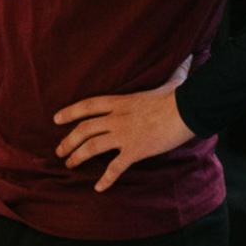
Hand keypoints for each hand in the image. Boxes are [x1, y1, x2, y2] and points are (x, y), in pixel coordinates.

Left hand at [53, 59, 194, 193]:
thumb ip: (174, 72)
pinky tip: (99, 188)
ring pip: (92, 147)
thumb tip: (189, 58)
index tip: (56, 119)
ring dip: (78, 157)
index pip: (88, 105)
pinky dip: (106, 179)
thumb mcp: (171, 81)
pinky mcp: (135, 150)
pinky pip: (115, 168)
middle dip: (68, 141)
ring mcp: (124, 135)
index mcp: (121, 101)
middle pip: (84, 129)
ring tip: (70, 164)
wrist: (187, 110)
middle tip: (59, 151)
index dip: (70, 112)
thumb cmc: (179, 96)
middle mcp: (117, 118)